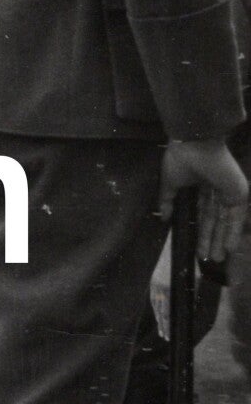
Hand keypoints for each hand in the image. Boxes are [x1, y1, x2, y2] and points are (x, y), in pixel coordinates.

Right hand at [160, 138, 248, 262]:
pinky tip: (229, 248)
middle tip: (208, 259)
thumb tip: (164, 219)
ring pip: (225, 222)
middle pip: (215, 221)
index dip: (200, 231)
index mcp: (202, 187)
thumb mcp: (169, 183)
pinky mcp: (238, 194)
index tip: (196, 248)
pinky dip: (232, 233)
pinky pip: (235, 218)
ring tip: (216, 259)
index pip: (203, 214)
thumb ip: (168, 201)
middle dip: (211, 240)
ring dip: (221, 241)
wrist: (194, 144)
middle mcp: (217, 192)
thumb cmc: (180, 159)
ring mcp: (229, 193)